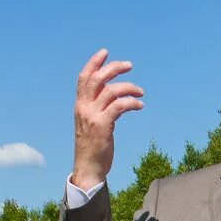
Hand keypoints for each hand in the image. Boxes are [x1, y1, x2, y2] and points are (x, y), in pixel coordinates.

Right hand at [71, 50, 143, 193]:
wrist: (88, 169)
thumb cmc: (92, 147)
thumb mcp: (91, 123)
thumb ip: (97, 107)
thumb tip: (110, 92)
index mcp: (80, 106)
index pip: (83, 78)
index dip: (94, 63)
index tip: (105, 52)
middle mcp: (84, 108)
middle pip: (97, 79)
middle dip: (113, 68)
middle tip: (129, 65)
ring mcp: (93, 117)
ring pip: (111, 91)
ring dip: (129, 87)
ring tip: (141, 92)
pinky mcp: (103, 126)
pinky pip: (119, 106)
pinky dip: (132, 103)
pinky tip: (140, 106)